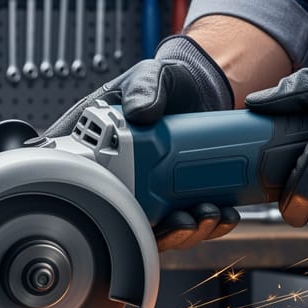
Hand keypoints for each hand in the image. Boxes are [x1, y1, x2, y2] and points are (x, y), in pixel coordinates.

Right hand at [43, 36, 238, 249]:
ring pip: (161, 229)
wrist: (203, 89)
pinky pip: (190, 222)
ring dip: (188, 233)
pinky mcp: (180, 195)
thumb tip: (140, 112)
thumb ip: (144, 87)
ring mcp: (153, 190)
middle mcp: (125, 175)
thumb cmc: (167, 82)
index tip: (127, 212)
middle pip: (128, 221)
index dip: (98, 207)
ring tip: (208, 214)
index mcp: (103, 148)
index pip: (84, 181)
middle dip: (159, 231)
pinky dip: (210, 226)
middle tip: (183, 219)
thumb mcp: (150, 75)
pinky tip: (224, 214)